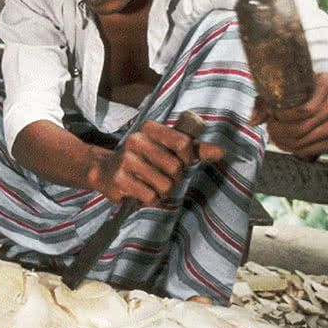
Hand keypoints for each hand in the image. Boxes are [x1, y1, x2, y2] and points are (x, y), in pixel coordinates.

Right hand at [88, 120, 224, 206]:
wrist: (105, 169)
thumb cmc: (143, 158)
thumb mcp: (166, 148)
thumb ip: (194, 149)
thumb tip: (222, 152)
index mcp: (150, 128)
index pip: (183, 142)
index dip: (188, 157)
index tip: (183, 162)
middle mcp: (136, 141)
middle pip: (175, 167)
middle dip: (175, 179)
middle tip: (165, 178)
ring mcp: (126, 161)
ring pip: (164, 185)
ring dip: (163, 191)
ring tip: (153, 185)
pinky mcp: (119, 180)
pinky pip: (150, 196)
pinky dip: (151, 199)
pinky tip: (143, 192)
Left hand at [250, 72, 327, 158]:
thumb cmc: (311, 92)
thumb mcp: (291, 87)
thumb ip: (268, 100)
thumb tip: (252, 121)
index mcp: (326, 83)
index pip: (301, 109)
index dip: (280, 116)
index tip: (271, 114)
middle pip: (301, 128)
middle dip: (279, 131)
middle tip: (270, 129)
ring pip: (305, 141)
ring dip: (284, 143)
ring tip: (276, 137)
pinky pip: (313, 150)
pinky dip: (295, 150)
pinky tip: (287, 144)